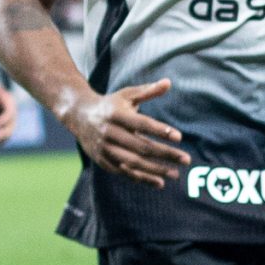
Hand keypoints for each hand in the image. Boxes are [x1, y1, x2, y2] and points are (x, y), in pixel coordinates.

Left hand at [0, 75, 18, 144]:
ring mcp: (8, 119)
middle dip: (4, 133)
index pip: (10, 112)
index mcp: (7, 101)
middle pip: (11, 125)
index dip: (4, 119)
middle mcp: (11, 111)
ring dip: (0, 139)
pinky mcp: (3, 124)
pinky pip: (3, 135)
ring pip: (8, 132)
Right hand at [61, 78, 188, 186]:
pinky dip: (142, 178)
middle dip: (165, 154)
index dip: (160, 131)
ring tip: (175, 174)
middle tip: (186, 159)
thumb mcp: (126, 95)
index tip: (179, 137)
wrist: (79, 115)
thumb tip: (169, 83)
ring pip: (133, 162)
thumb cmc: (110, 104)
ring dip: (156, 170)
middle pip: (141, 146)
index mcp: (116, 114)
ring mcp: (105, 149)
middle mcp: (109, 132)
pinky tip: (159, 182)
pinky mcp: (103, 161)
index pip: (142, 124)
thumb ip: (148, 90)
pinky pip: (125, 172)